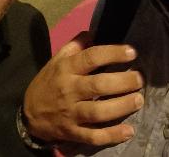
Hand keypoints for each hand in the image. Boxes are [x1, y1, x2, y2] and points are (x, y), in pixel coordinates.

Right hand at [23, 31, 142, 146]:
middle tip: (139, 79)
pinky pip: (93, 136)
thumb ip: (75, 46)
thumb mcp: (56, 60)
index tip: (132, 52)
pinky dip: (112, 135)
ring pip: (98, 112)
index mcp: (66, 69)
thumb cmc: (49, 82)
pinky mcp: (73, 132)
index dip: (113, 53)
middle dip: (123, 82)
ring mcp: (71, 113)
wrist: (29, 114)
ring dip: (121, 107)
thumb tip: (93, 32)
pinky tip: (129, 131)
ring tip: (138, 100)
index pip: (91, 57)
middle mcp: (69, 90)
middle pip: (98, 85)